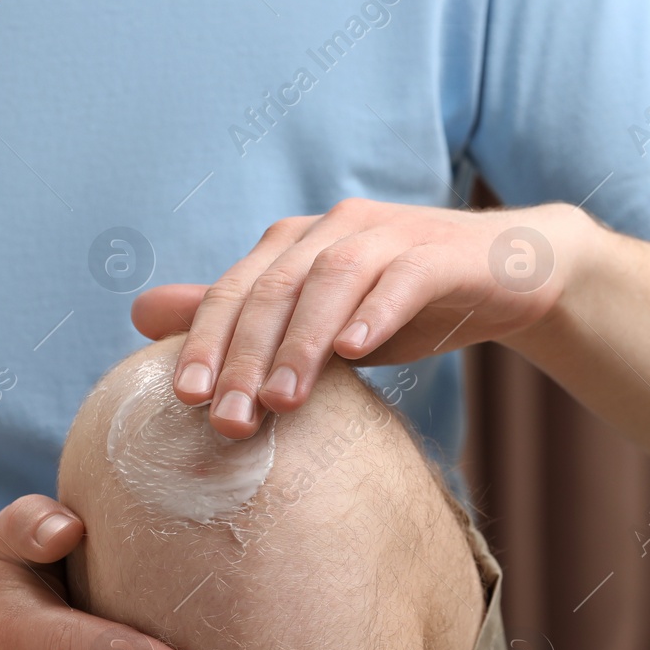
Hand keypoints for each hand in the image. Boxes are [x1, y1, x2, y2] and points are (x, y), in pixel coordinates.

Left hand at [131, 198, 593, 437]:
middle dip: (245, 356)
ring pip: (331, 281)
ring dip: (302, 342)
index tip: (184, 399)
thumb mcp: (316, 319)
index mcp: (294, 243)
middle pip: (275, 289)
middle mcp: (332, 228)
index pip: (234, 291)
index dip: (205, 341)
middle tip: (229, 421)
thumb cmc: (400, 302)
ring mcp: (388, 235)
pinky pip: (402, 279)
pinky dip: (376, 312)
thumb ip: (240, 318)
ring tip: (282, 399)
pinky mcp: (440, 253)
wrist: (506, 274)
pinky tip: (357, 351)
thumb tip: (142, 316)